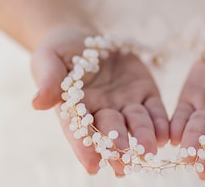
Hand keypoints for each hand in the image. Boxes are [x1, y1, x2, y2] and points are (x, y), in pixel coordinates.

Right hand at [31, 27, 168, 175]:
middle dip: (117, 147)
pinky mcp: (144, 92)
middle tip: (124, 165)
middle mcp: (103, 110)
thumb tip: (38, 103)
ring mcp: (126, 102)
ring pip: (136, 122)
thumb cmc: (61, 52)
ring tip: (149, 150)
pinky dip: (160, 121)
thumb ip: (48, 79)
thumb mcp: (49, 59)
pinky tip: (166, 134)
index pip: (79, 131)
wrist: (85, 39)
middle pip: (111, 131)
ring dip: (143, 137)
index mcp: (76, 108)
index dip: (85, 147)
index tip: (93, 164)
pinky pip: (155, 109)